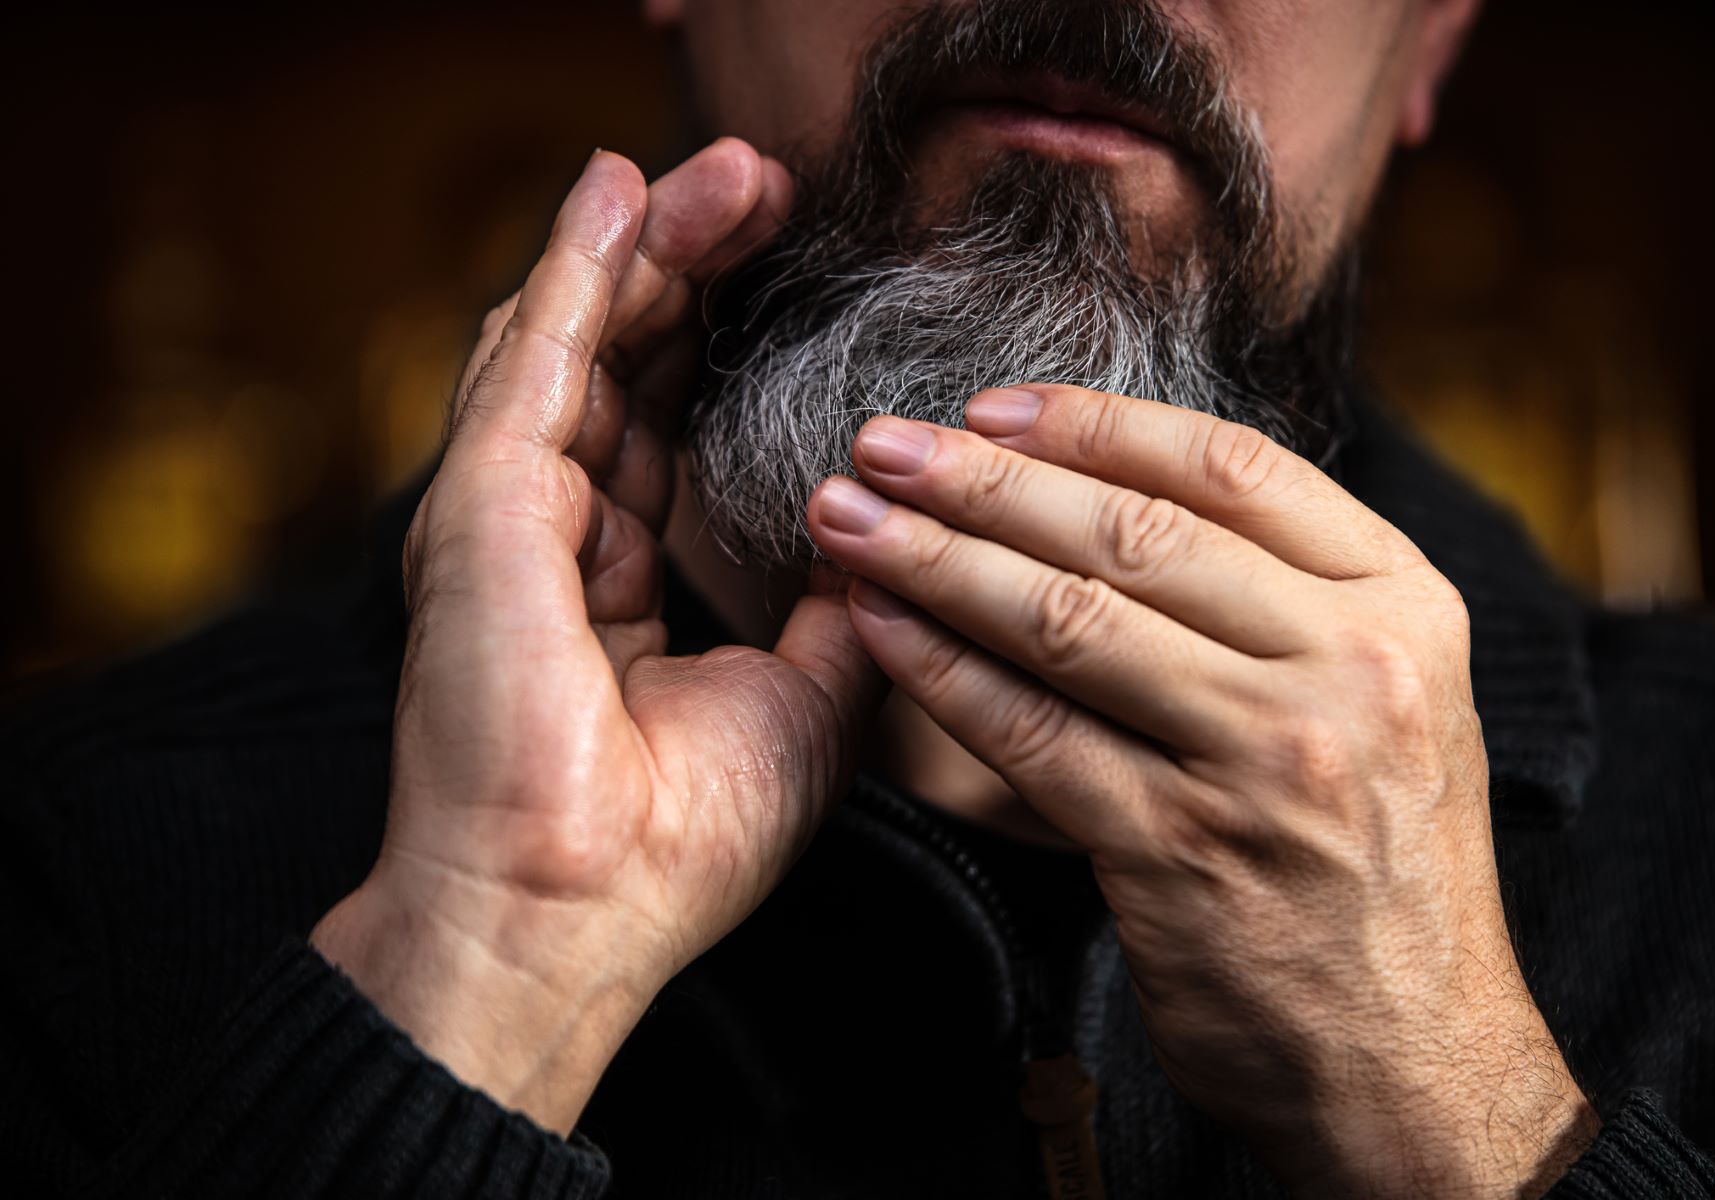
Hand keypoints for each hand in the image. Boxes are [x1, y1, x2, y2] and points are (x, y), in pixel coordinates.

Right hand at [312, 142, 882, 1134]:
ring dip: (643, 251)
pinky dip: (576, 274)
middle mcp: (557, 539)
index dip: (715, 345)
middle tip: (757, 188)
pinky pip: (534, 364)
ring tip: (711, 172)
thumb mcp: (808, 701)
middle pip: (622, 369)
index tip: (783, 269)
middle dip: (689, 272)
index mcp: (620, 585)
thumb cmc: (680, 840)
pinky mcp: (482, 509)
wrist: (578, 910)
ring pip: (577, 348)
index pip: (664, 430)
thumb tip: (892, 522)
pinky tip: (613, 197)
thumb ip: (843, 604)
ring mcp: (510, 519)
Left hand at [806, 385, 1598, 1197]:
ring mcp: (1263, 760)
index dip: (1094, 425)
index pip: (1233, 469)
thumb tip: (1119, 491)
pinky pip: (1031, 735)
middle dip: (985, 479)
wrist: (1412, 1053)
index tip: (992, 408)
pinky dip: (941, 673)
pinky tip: (878, 628)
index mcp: (1404, 605)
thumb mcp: (1391, 700)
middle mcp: (1347, 668)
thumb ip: (1289, 597)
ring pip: (1068, 622)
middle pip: (1133, 533)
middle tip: (883, 444)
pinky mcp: (1178, 851)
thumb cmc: (1377, 863)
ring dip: (937, 560)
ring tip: (848, 518)